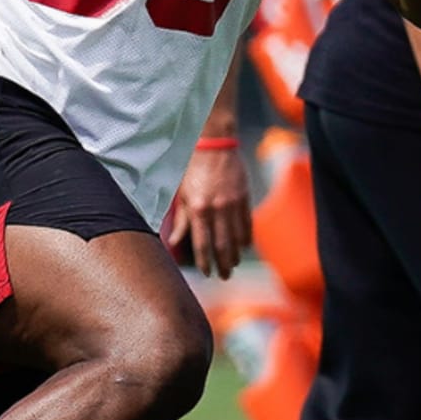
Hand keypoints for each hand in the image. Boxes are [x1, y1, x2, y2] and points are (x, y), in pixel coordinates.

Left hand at [167, 146, 251, 279]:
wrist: (213, 143)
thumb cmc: (191, 168)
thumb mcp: (181, 194)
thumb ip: (180, 220)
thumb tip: (173, 243)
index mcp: (197, 209)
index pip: (202, 244)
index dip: (205, 262)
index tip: (207, 272)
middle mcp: (216, 209)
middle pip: (222, 245)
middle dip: (223, 264)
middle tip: (224, 276)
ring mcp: (232, 203)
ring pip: (237, 237)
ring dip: (236, 254)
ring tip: (234, 264)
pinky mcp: (244, 197)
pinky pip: (247, 223)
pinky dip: (246, 238)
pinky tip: (243, 246)